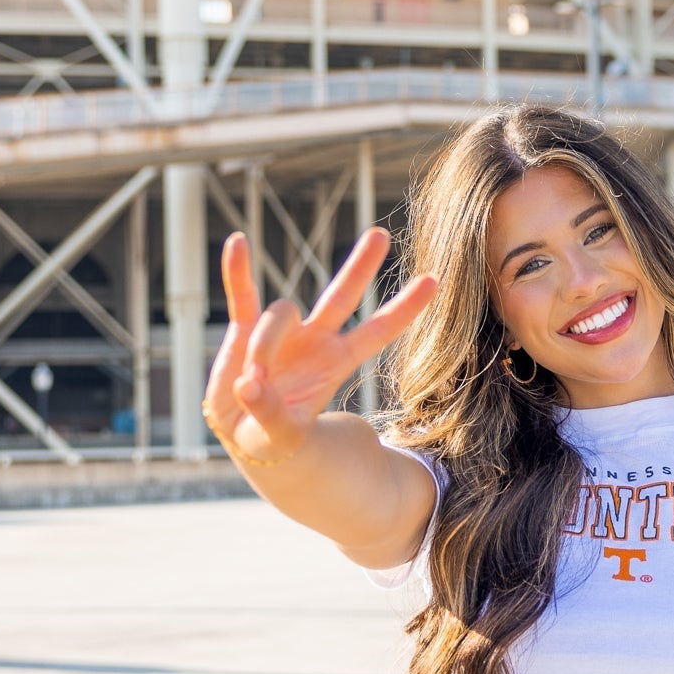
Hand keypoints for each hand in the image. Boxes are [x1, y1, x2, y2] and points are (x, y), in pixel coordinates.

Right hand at [203, 228, 436, 465]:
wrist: (244, 435)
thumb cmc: (273, 438)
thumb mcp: (279, 435)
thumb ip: (270, 412)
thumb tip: (250, 384)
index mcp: (336, 364)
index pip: (377, 332)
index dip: (403, 310)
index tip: (434, 281)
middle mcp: (314, 340)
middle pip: (343, 295)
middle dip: (361, 266)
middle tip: (381, 235)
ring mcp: (281, 331)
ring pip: (280, 313)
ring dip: (264, 347)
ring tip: (251, 386)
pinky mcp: (244, 329)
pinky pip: (243, 295)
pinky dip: (239, 271)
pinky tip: (239, 242)